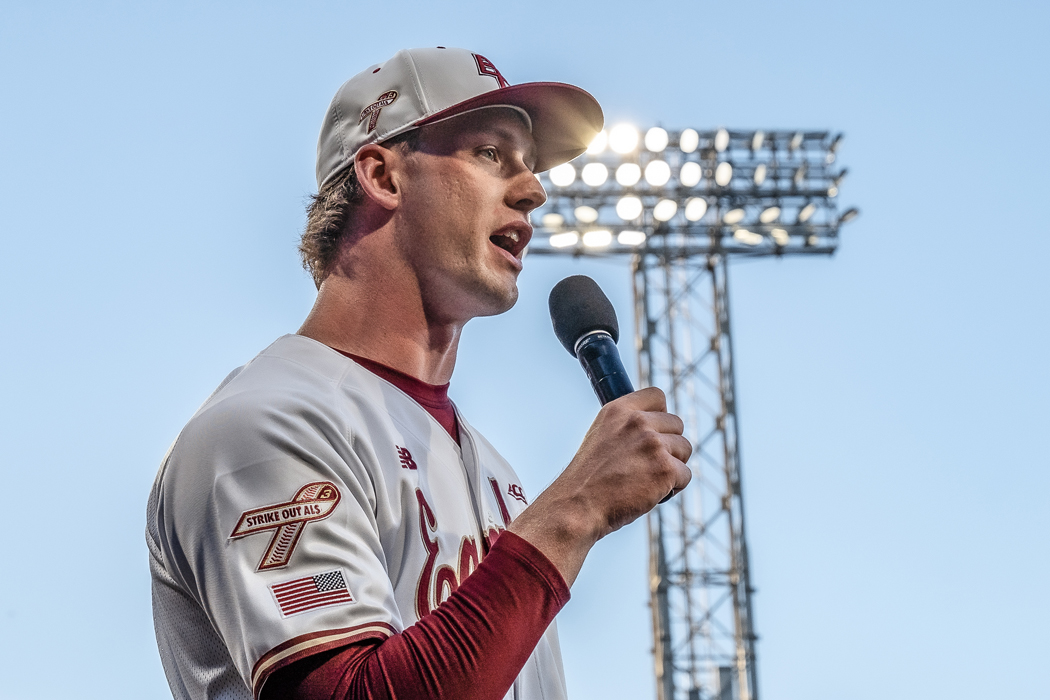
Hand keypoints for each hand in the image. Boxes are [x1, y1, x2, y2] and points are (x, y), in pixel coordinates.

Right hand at [509, 387, 691, 584]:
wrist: (579, 506)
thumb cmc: (589, 479)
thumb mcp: (601, 436)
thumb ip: (626, 426)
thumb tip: (655, 427)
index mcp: (618, 409)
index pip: (657, 396)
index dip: (660, 415)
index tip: (654, 431)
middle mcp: (637, 422)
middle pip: (677, 424)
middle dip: (668, 445)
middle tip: (646, 465)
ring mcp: (653, 444)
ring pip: (684, 449)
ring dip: (672, 466)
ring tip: (646, 480)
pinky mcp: (665, 468)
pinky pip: (685, 475)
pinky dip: (672, 488)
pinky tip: (650, 493)